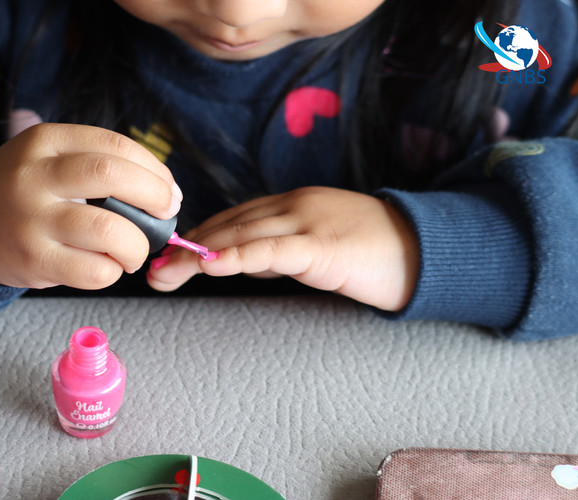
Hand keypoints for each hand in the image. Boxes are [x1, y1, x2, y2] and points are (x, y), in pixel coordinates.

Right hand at [0, 123, 181, 288]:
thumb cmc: (24, 190)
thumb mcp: (48, 157)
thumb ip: (97, 163)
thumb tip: (165, 192)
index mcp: (45, 140)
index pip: (115, 145)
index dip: (154, 169)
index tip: (168, 188)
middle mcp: (35, 175)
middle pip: (112, 176)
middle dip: (155, 196)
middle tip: (166, 212)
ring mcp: (32, 220)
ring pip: (108, 230)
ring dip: (137, 244)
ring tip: (134, 249)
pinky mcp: (32, 260)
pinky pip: (93, 271)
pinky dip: (112, 271)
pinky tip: (106, 266)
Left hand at [147, 186, 418, 310]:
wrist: (424, 250)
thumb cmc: (370, 252)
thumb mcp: (314, 247)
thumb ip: (278, 251)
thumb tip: (240, 261)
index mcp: (290, 205)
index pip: (232, 219)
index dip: (197, 238)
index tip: (167, 257)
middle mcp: (293, 206)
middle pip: (229, 226)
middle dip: (186, 250)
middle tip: (153, 272)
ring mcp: (307, 222)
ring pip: (242, 235)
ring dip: (198, 255)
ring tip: (165, 274)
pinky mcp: (322, 246)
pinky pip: (273, 250)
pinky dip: (239, 257)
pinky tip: (212, 266)